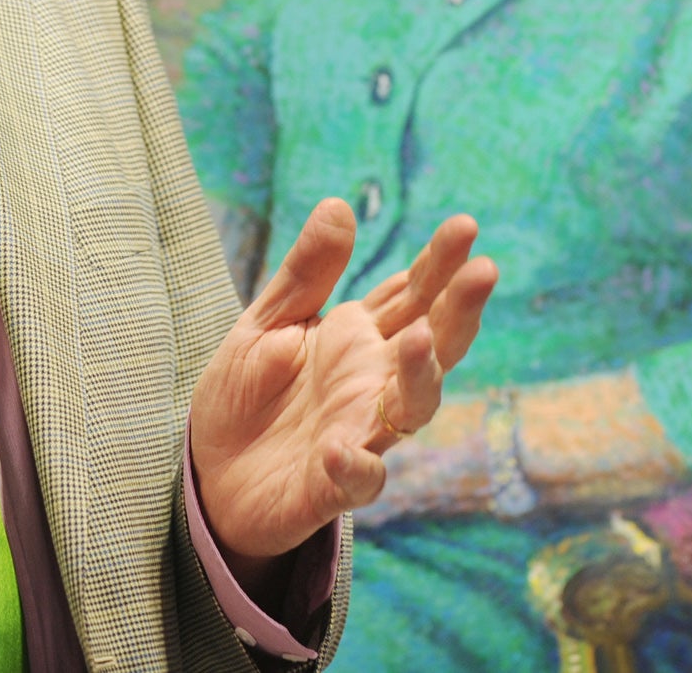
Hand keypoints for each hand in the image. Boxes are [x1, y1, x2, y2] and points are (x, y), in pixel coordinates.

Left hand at [189, 199, 496, 561]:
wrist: (208, 475)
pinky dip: (355, 466)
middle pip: (432, 343)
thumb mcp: (266, 322)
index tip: (465, 226)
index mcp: (359, 338)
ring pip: (413, 407)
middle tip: (483, 270)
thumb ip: (307, 273)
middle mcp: (372, 383)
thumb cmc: (245, 395)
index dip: (439, 262)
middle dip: (459, 309)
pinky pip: (359, 480)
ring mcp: (359, 433)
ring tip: (422, 338)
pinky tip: (340, 449)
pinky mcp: (332, 487)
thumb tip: (339, 204)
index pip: (412, 294)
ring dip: (422, 374)